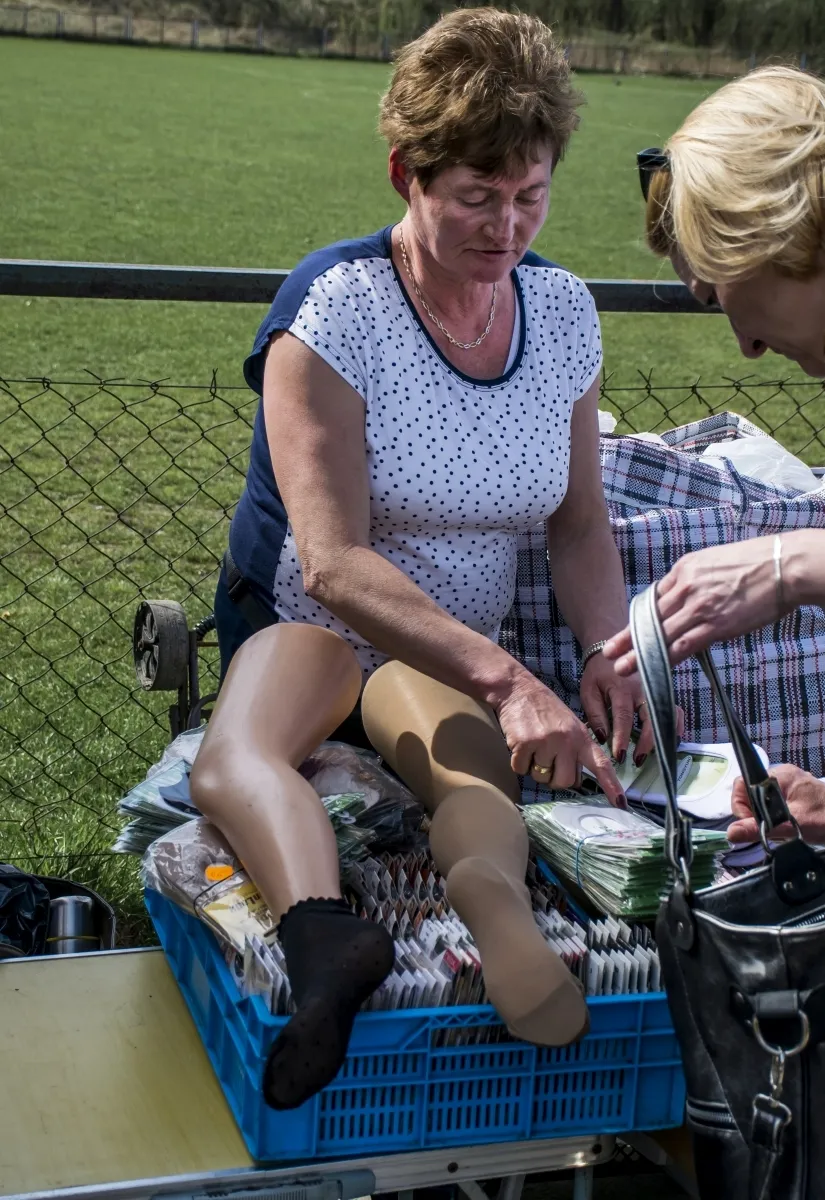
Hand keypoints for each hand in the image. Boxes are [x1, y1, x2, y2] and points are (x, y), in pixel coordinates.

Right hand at [495, 673, 626, 806]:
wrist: (517, 689)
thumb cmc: (544, 710)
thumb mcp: (569, 726)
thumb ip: (575, 751)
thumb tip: (573, 780)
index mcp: (581, 736)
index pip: (601, 764)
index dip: (611, 785)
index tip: (620, 803)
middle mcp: (567, 740)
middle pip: (564, 782)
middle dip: (553, 777)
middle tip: (546, 758)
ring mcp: (546, 741)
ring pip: (541, 777)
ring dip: (534, 767)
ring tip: (533, 745)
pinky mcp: (524, 743)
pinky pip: (521, 769)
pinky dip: (518, 761)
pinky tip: (520, 743)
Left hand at [580, 652, 684, 765]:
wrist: (611, 647)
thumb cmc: (598, 672)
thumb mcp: (589, 690)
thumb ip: (595, 714)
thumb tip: (604, 738)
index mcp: (621, 688)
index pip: (623, 717)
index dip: (622, 738)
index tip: (619, 756)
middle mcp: (642, 688)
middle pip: (650, 717)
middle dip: (646, 742)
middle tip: (637, 760)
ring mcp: (656, 689)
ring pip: (666, 714)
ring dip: (662, 735)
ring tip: (654, 754)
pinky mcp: (663, 691)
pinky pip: (675, 709)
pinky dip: (676, 725)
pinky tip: (670, 740)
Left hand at [603, 537, 785, 676]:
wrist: (783, 566)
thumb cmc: (756, 562)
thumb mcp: (715, 560)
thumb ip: (696, 578)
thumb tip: (687, 594)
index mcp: (683, 568)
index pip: (654, 597)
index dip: (641, 617)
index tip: (630, 630)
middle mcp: (685, 587)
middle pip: (649, 617)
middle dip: (628, 637)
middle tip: (609, 650)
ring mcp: (698, 607)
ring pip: (660, 635)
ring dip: (639, 654)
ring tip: (623, 667)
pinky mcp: (714, 625)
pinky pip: (684, 645)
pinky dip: (667, 659)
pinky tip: (655, 670)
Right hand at [729, 764, 824, 844]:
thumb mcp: (789, 826)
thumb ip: (759, 828)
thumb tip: (731, 833)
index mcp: (780, 775)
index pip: (743, 783)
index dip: (741, 804)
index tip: (750, 823)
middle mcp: (782, 776)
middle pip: (750, 792)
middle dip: (753, 813)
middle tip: (764, 830)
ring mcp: (790, 785)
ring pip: (761, 800)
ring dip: (764, 817)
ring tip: (777, 831)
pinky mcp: (795, 796)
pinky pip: (773, 804)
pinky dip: (774, 818)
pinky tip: (783, 828)